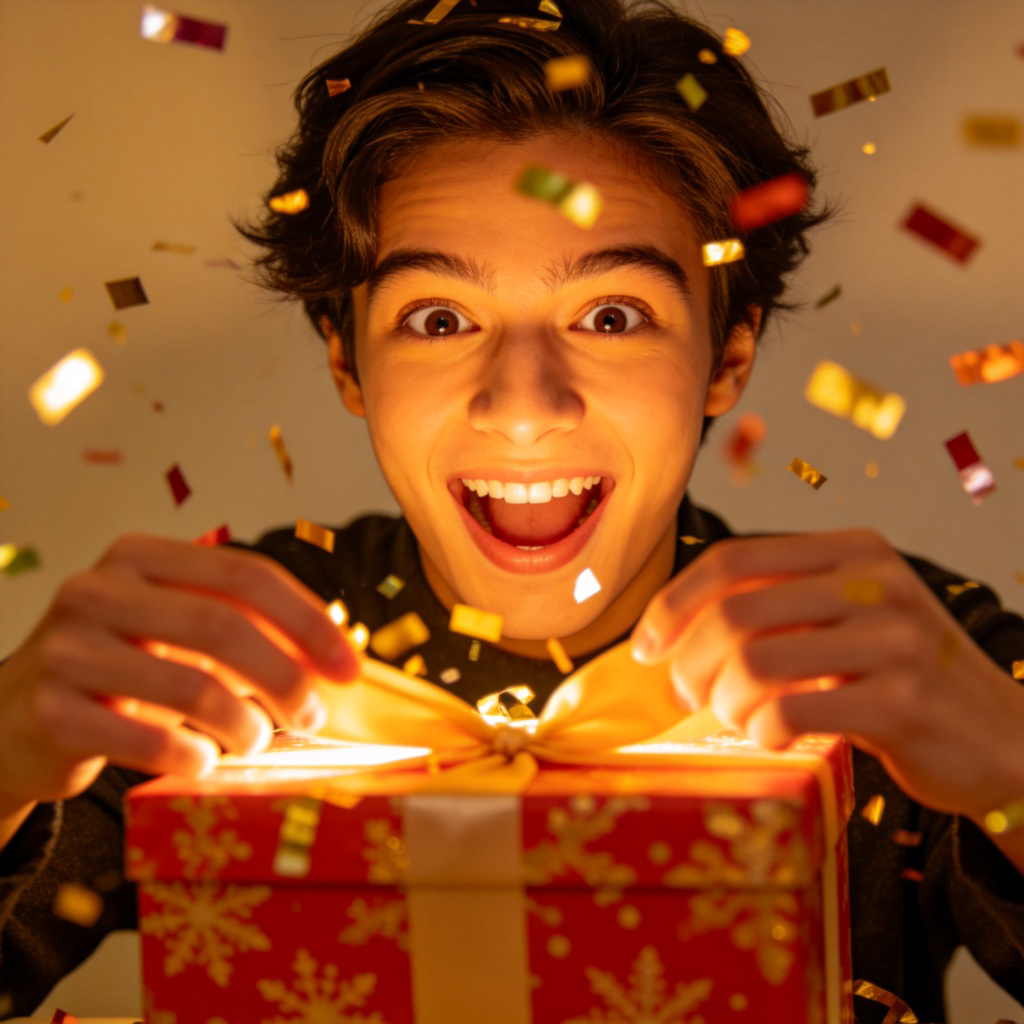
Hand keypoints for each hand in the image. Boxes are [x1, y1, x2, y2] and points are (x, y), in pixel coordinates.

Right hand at [0, 534, 359, 806]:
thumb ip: (246, 629)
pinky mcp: (49, 710)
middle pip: (223, 626)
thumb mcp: (177, 631)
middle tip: (313, 715)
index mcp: (141, 557)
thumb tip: (332, 657)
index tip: (347, 668)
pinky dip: (191, 757)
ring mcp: (66, 648)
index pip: (245, 575)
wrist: (15, 718)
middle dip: (285, 677)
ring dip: (244, 724)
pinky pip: (146, 738)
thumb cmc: (118, 669)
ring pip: (190, 686)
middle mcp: (98, 590)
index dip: (308, 621)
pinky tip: (202, 762)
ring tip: (255, 739)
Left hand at [631, 528, 1023, 822]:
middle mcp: (875, 582)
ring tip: (735, 718)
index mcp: (853, 551)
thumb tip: (674, 625)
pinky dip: (762, 731)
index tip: (645, 646)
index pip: (733, 560)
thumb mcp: (849, 618)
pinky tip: (771, 737)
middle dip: (689, 662)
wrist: (1004, 737)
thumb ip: (779, 605)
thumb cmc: (902, 677)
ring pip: (755, 662)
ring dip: (725, 701)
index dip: (673, 603)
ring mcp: (894, 639)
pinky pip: (792, 713)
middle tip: (686, 695)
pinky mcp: (903, 702)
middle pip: (733, 612)